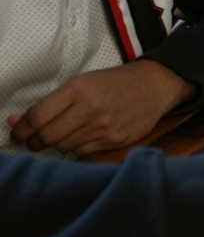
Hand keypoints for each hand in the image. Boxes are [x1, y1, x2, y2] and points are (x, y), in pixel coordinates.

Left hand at [7, 59, 194, 156]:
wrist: (153, 86)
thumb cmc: (115, 83)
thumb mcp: (83, 82)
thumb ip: (51, 103)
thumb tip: (16, 122)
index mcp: (80, 88)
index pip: (38, 116)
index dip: (22, 129)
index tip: (18, 133)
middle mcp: (92, 108)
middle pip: (47, 136)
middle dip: (35, 141)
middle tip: (35, 139)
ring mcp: (104, 126)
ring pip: (63, 147)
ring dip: (58, 143)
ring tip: (65, 134)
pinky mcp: (114, 140)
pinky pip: (81, 153)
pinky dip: (77, 148)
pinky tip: (84, 136)